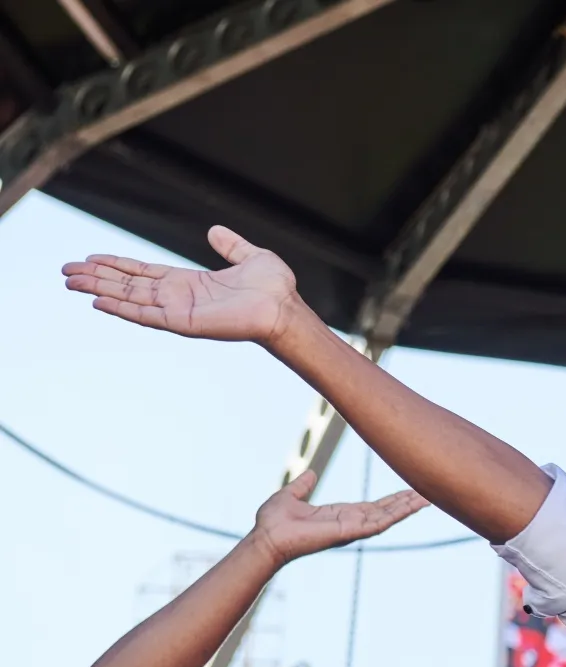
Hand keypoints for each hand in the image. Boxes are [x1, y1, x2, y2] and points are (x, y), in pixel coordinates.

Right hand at [62, 225, 301, 343]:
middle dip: (97, 278)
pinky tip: (98, 302)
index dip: (116, 265)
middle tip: (65, 272)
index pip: (143, 272)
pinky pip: (147, 316)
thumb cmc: (274, 288)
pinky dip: (123, 309)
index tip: (89, 259)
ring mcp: (179, 311)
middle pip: (128, 285)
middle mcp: (178, 297)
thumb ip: (230, 245)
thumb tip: (215, 230)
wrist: (285, 308)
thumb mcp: (250, 256)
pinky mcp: (184, 323)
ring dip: (100, 290)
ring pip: (130, 298)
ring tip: (71, 283)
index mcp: (189, 282)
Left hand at [249, 471, 428, 565]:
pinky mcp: (350, 532)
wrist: (267, 537)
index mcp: (339, 514)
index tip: (408, 491)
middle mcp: (350, 522)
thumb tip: (310, 474)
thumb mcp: (290, 495)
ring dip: (408, 507)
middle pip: (385, 511)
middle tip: (428, 491)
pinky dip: (397, 514)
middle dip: (406, 502)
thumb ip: (302, 485)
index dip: (391, 499)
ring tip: (428, 497)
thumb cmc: (273, 522)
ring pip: (387, 516)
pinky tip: (412, 506)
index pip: (372, 506)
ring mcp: (352, 528)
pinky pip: (379, 522)